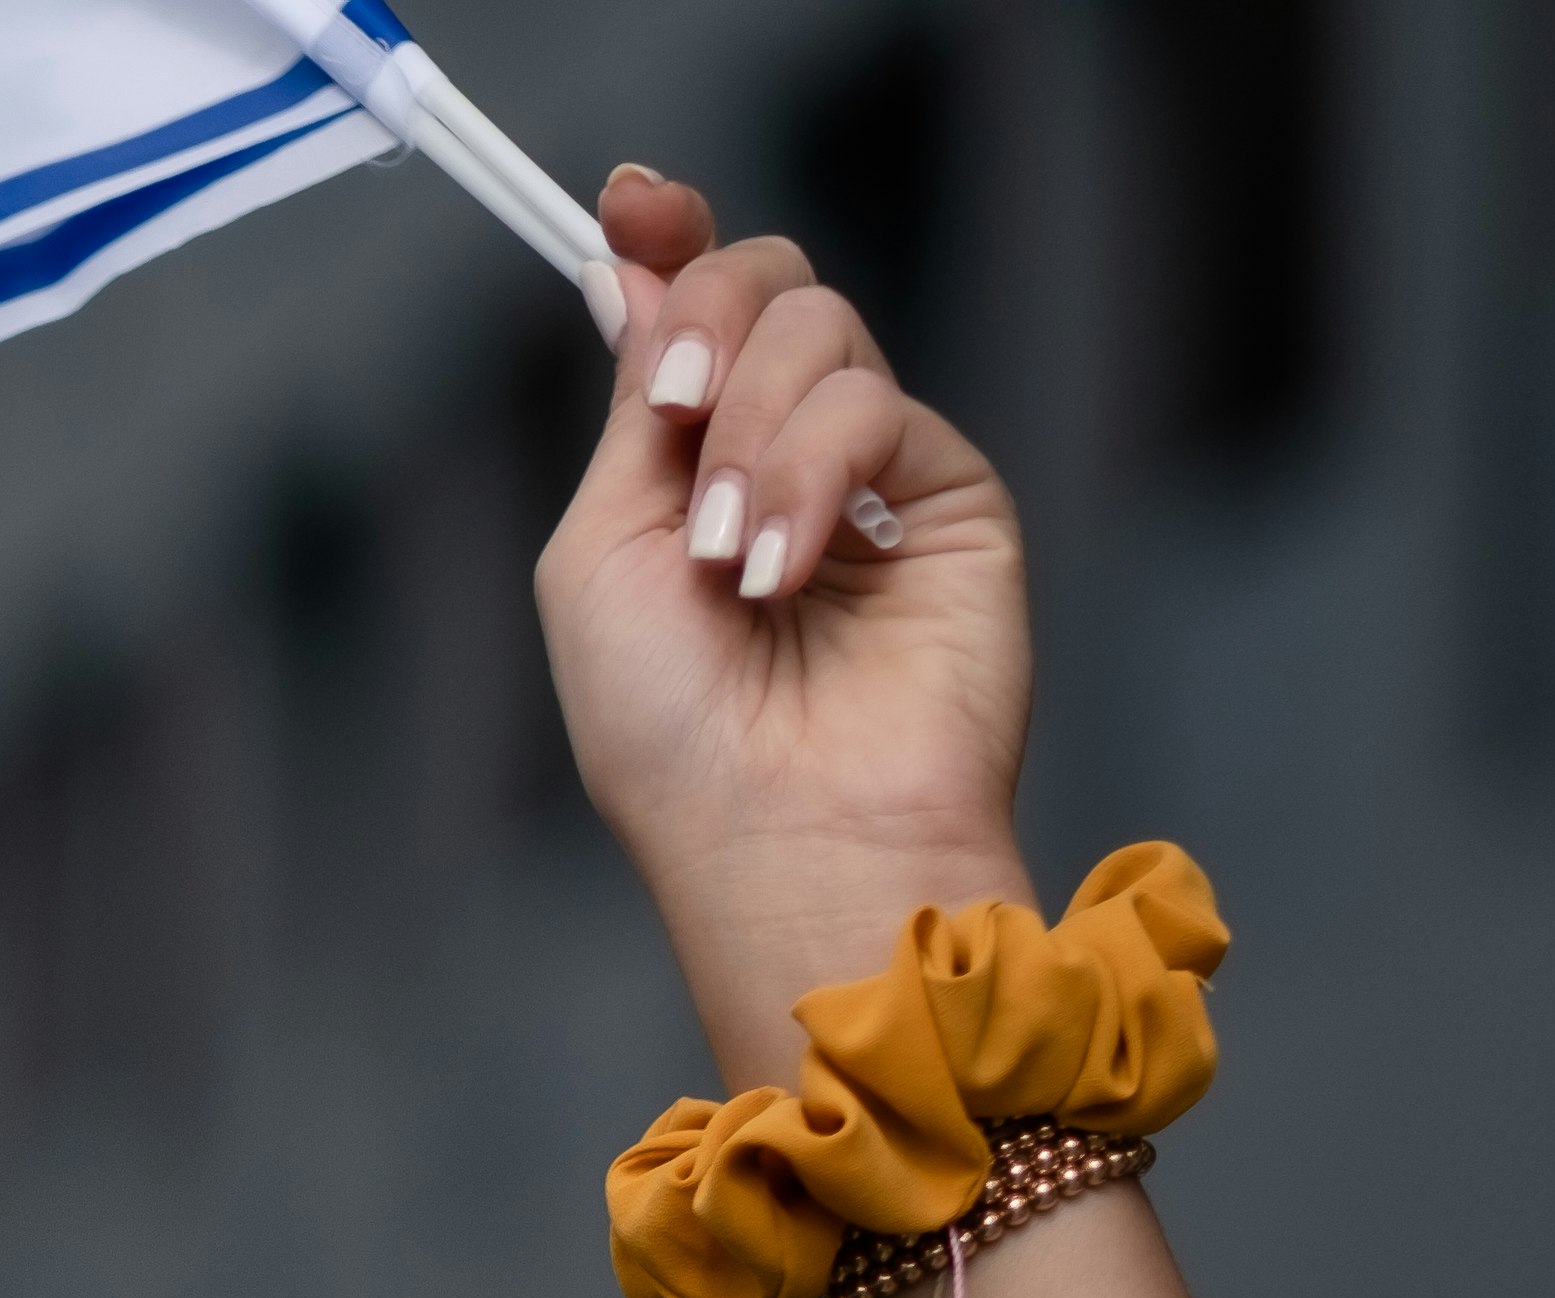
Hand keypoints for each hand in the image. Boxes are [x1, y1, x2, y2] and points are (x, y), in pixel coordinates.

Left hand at [535, 169, 1037, 1094]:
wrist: (781, 836)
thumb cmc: (670, 736)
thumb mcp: (601, 552)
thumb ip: (630, 410)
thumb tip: (630, 266)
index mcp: (687, 470)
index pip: (689, 313)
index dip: (667, 244)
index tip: (635, 203)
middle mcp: (781, 457)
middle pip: (762, 284)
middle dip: (704, 323)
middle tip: (674, 417)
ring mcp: (873, 471)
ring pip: (818, 326)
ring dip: (750, 431)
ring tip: (732, 561)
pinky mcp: (953, 493)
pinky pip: (876, 399)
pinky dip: (811, 470)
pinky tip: (787, 568)